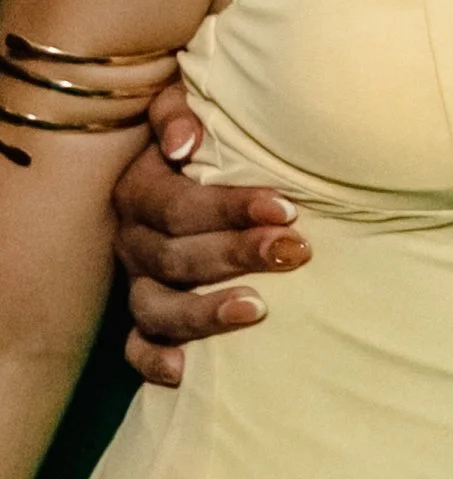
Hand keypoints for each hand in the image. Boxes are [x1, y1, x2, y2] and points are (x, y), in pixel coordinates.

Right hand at [112, 76, 308, 384]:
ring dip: (204, 312)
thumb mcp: (183, 106)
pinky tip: (185, 372)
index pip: (177, 205)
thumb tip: (183, 143)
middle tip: (294, 251)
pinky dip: (155, 361)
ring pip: (155, 307)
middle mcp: (133, 239)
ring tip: (256, 310)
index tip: (285, 209)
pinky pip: (136, 347)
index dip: (230, 209)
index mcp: (140, 189)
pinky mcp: (144, 317)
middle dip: (237, 254)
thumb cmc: (204, 136)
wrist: (189, 165)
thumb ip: (178, 111)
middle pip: (175, 257)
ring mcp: (137, 282)